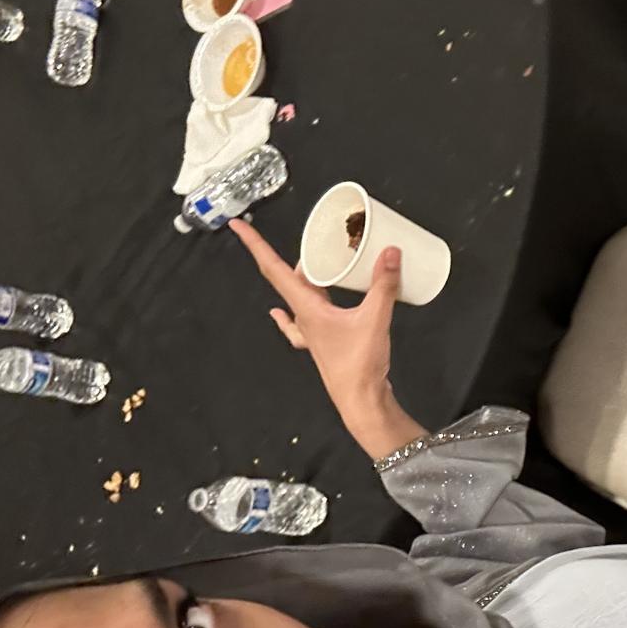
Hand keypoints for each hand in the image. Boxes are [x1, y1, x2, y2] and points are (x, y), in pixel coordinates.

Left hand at [230, 219, 425, 459]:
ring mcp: (310, 333)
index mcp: (306, 308)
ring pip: (297, 298)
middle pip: (286, 279)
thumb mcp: (375, 319)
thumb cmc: (360, 366)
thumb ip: (384, 285)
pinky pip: (300, 324)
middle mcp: (303, 318)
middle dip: (289, 257)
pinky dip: (290, 315)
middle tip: (308, 240)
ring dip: (303, 279)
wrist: (361, 402)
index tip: (236, 225)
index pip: (274, 269)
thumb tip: (390, 253)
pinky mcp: (323, 343)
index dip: (255, 245)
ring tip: (316, 264)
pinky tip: (282, 314)